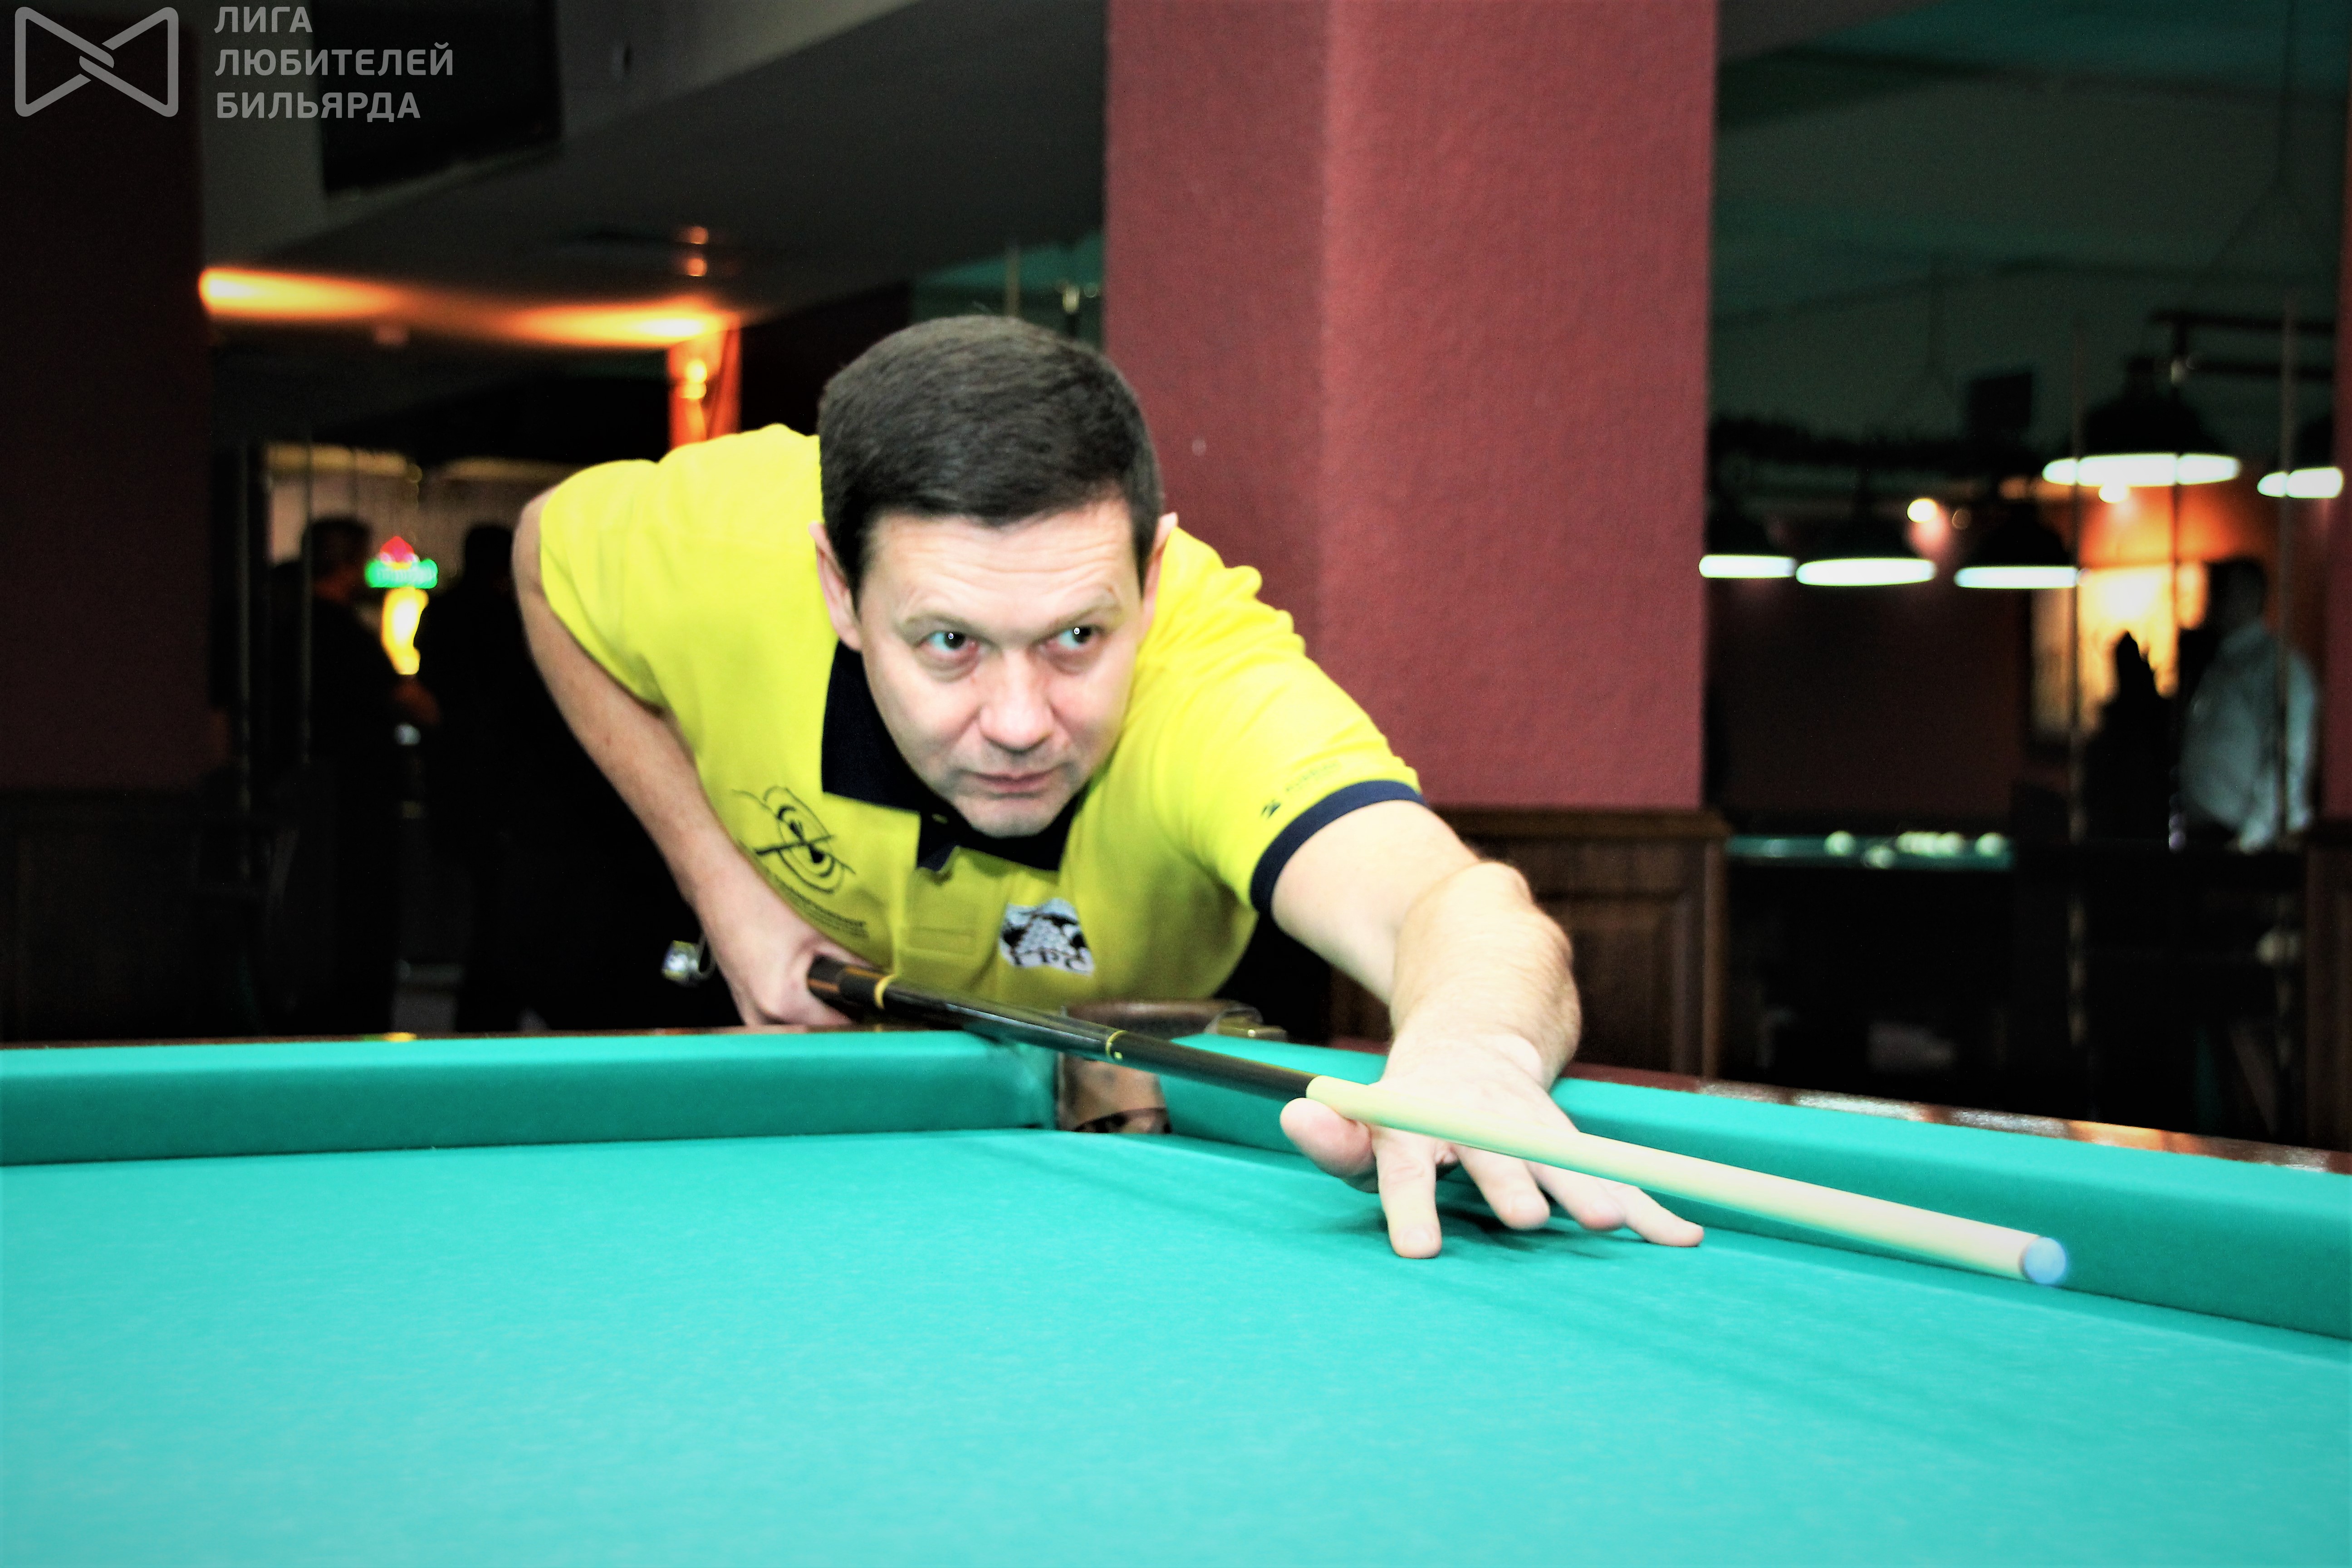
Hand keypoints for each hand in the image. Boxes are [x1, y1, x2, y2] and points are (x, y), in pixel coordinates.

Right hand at [694, 859, 859, 1028]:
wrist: (716, 881)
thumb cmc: (759, 898)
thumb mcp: (820, 929)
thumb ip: (855, 961)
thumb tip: (880, 979)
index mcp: (780, 1003)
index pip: (835, 1029)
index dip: (859, 1015)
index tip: (873, 1004)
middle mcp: (758, 1016)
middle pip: (811, 1031)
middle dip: (835, 1013)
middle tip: (853, 991)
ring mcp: (745, 1009)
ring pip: (793, 1024)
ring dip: (813, 1008)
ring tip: (826, 979)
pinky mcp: (741, 999)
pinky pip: (774, 1013)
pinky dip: (793, 1000)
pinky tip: (800, 976)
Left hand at [1279, 1030, 1703, 1258]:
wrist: (1473, 1037)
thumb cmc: (1407, 1104)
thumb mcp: (1361, 1119)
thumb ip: (1334, 1136)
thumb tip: (1295, 1115)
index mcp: (1418, 1119)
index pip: (1407, 1167)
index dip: (1412, 1204)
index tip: (1419, 1248)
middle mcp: (1478, 1121)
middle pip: (1495, 1155)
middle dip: (1512, 1184)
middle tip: (1528, 1218)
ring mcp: (1530, 1126)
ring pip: (1562, 1158)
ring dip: (1589, 1188)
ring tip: (1613, 1224)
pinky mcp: (1568, 1140)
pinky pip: (1614, 1174)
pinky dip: (1648, 1203)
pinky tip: (1680, 1237)